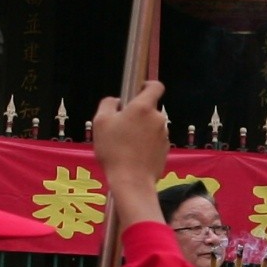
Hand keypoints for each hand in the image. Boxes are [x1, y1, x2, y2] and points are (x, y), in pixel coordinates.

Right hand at [89, 82, 171, 216]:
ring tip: (125, 145)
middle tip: (120, 128)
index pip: (156, 86)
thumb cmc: (113, 150)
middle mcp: (157, 119)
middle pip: (149, 110)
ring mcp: (164, 135)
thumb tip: (117, 101)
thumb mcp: (100, 122)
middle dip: (136, 115)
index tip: (138, 90)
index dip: (147, 85)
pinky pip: (154, 141)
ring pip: (151, 127)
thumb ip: (108, 104)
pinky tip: (133, 156)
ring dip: (141, 131)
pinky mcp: (165, 150)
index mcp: (143, 107)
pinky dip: (146, 145)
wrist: (131, 181)